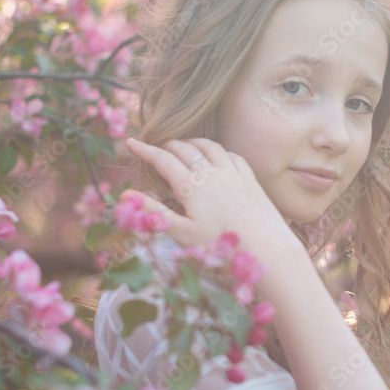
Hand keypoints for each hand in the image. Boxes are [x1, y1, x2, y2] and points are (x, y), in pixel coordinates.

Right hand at [123, 137, 290, 248]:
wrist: (265, 246)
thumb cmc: (220, 245)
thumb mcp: (181, 233)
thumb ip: (153, 212)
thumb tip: (124, 195)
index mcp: (190, 186)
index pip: (161, 159)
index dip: (144, 150)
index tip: (130, 143)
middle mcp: (210, 172)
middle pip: (183, 148)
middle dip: (166, 145)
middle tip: (157, 151)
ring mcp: (232, 172)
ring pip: (208, 145)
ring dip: (192, 143)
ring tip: (183, 148)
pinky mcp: (249, 177)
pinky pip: (230, 154)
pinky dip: (217, 150)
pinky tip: (215, 157)